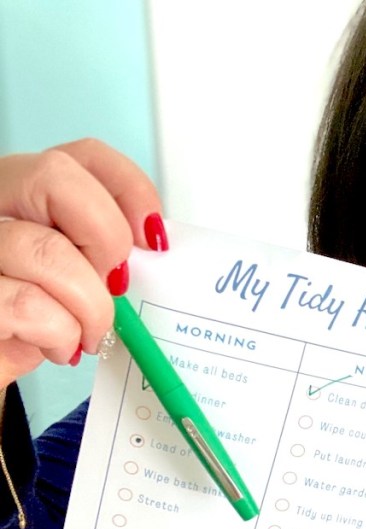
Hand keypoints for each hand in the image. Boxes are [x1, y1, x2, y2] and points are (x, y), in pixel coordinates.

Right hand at [0, 139, 163, 386]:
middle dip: (106, 237)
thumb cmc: (30, 327)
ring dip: (89, 305)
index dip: (128, 187)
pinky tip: (57, 346)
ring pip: (47, 248)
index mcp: (22, 194)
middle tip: (112, 283)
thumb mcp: (76, 278)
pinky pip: (30, 304)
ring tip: (86, 331)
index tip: (151, 236)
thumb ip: (103, 248)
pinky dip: (60, 334)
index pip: (82, 155)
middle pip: (55, 175)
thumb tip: (153, 247)